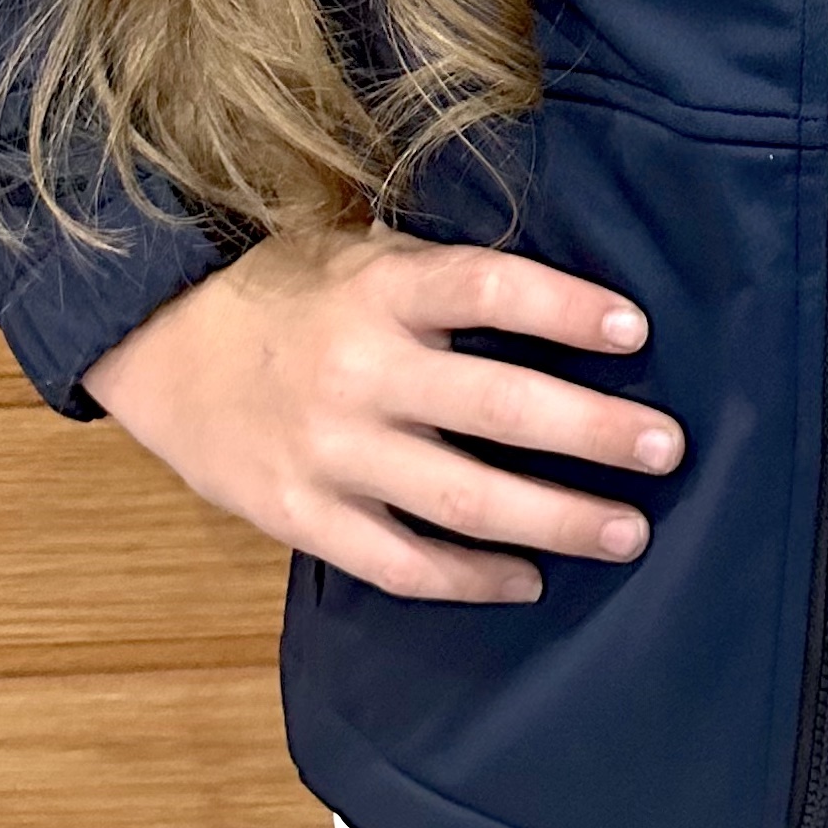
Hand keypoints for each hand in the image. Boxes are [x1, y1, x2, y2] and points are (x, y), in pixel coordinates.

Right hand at [80, 220, 684, 603]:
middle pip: (495, 404)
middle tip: (667, 449)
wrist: (160, 344)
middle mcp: (360, 369)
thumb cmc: (289, 288)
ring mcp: (331, 451)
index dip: (566, 308)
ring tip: (628, 531)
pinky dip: (472, 578)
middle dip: (591, 431)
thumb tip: (562, 293)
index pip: (489, 288)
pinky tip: (529, 580)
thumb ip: (444, 275)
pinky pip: (402, 562)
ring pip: (462, 498)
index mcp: (380, 287)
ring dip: (555, 519)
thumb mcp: (361, 248)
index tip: (636, 329)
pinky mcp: (304, 517)